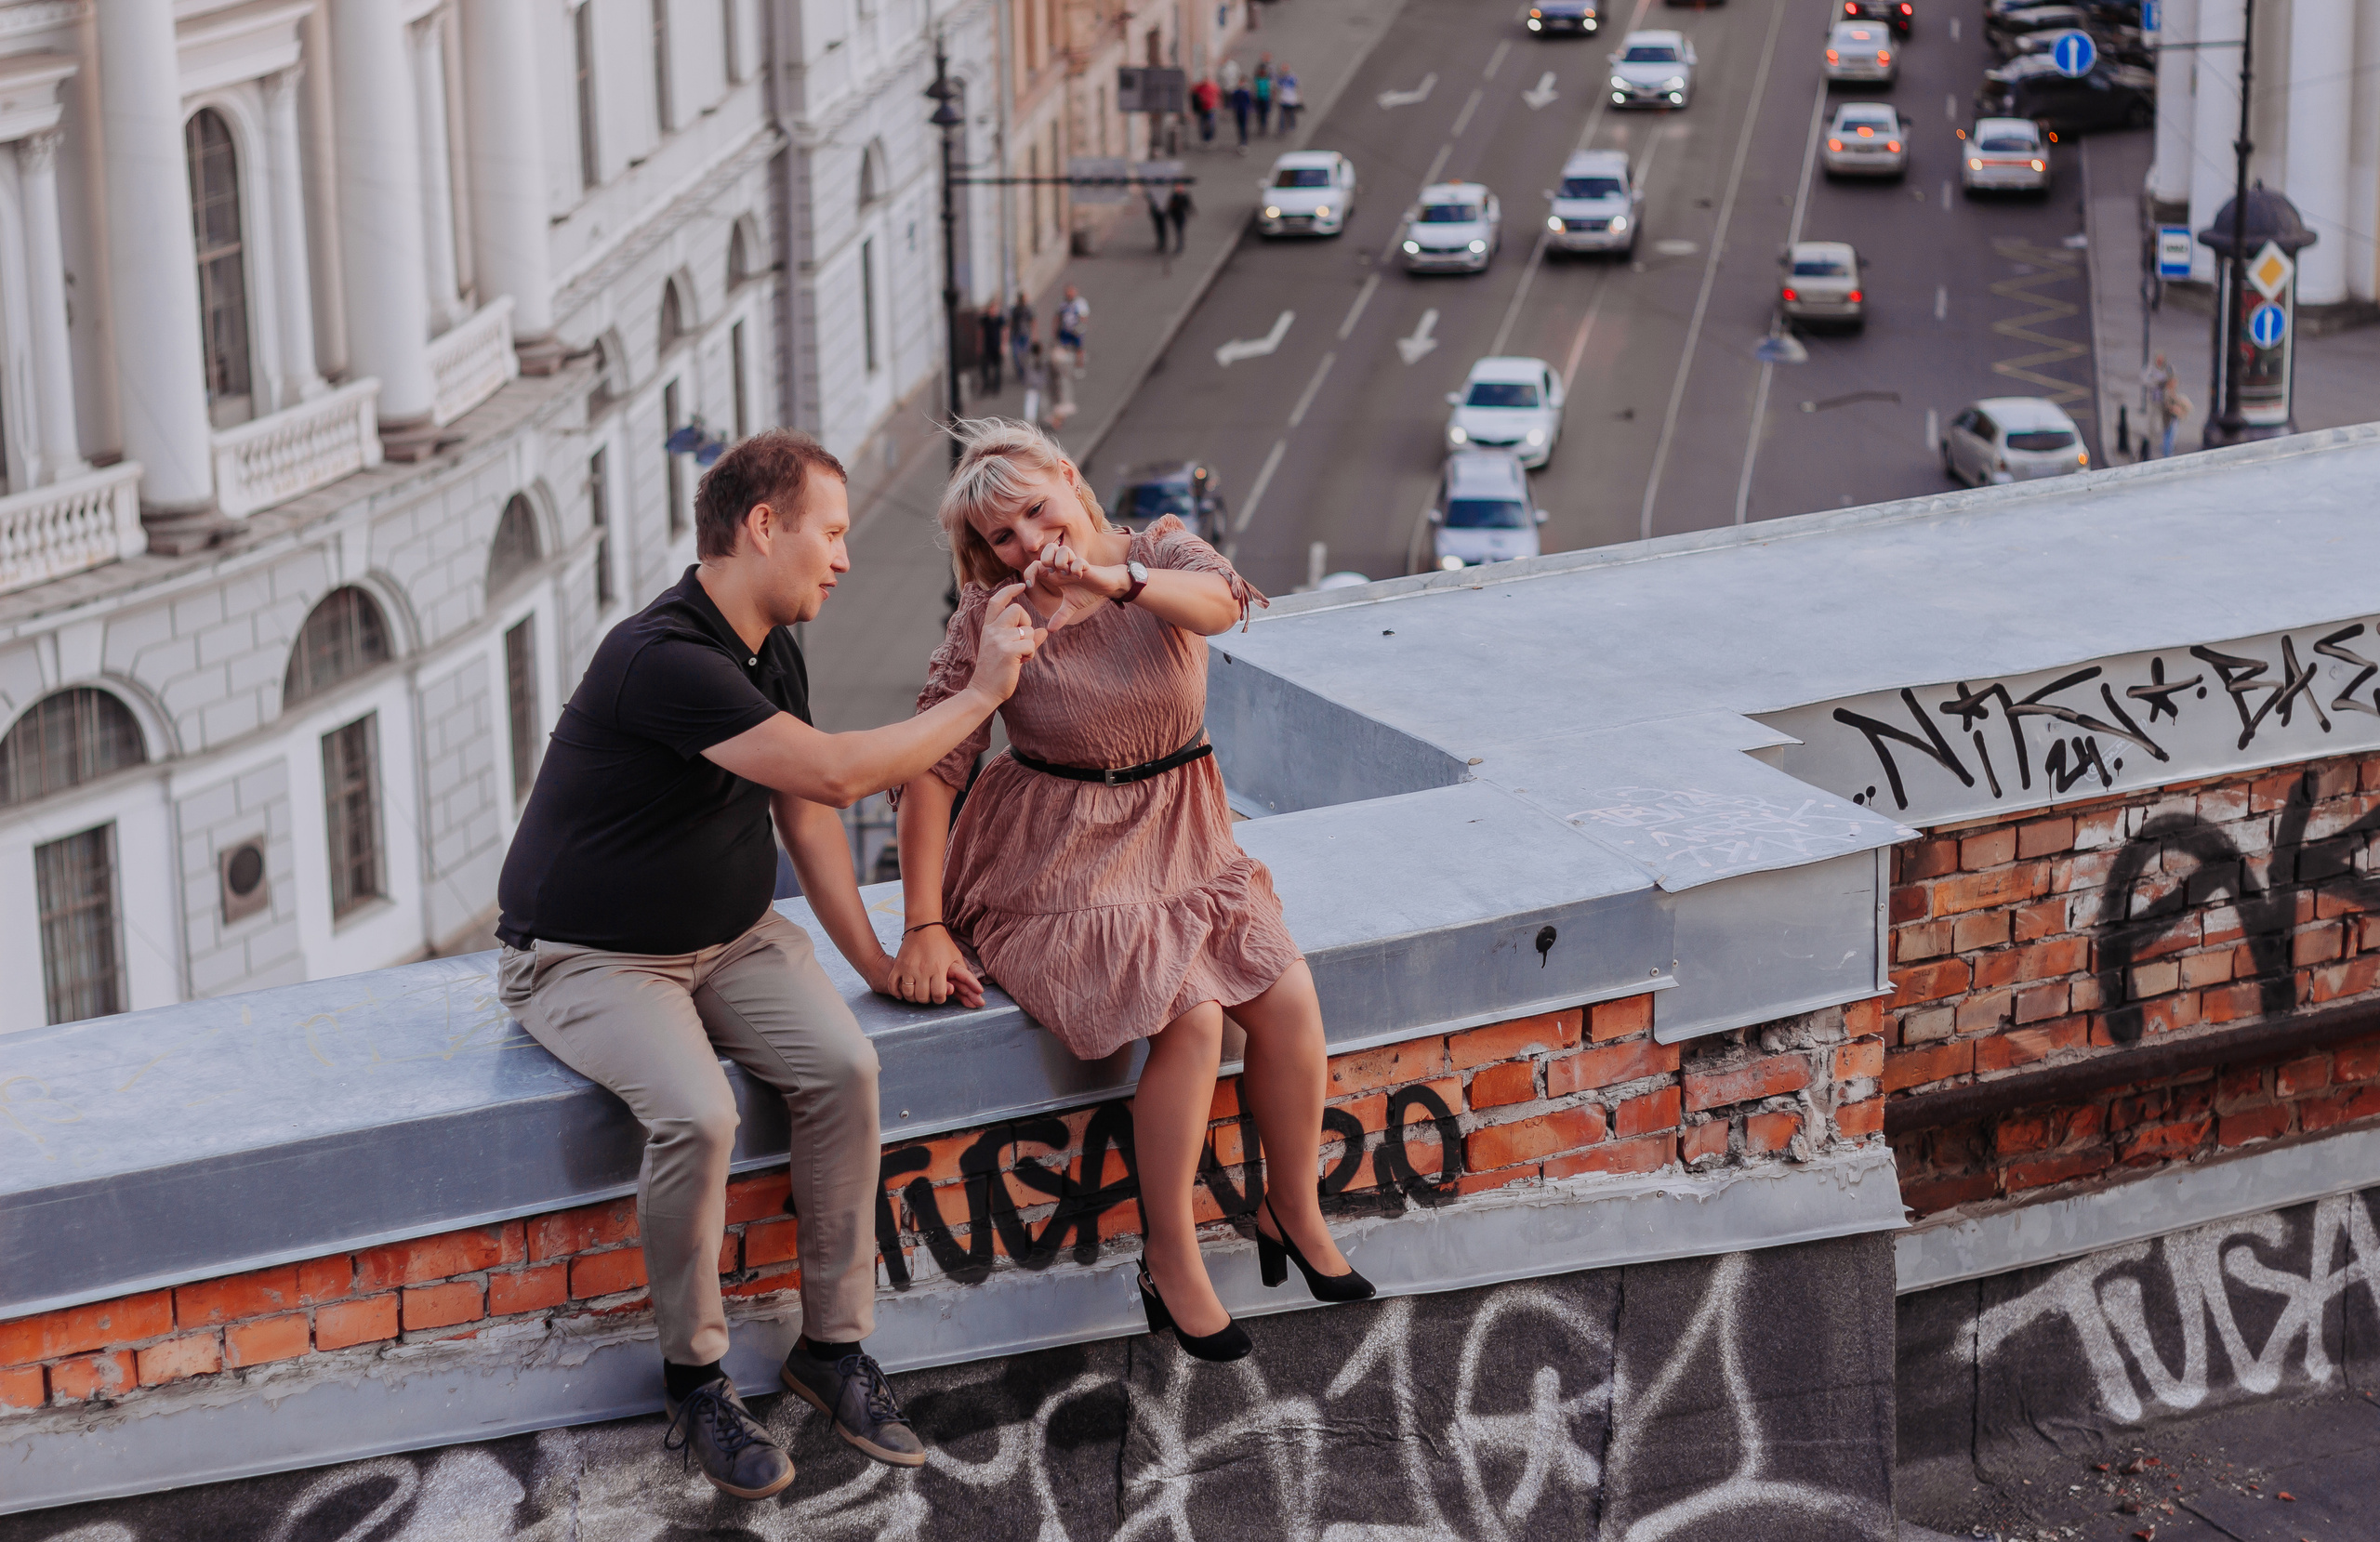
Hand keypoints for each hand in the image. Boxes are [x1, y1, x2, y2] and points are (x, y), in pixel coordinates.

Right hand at [886, 924, 983, 1007]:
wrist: (923, 926)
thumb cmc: (942, 943)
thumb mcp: (956, 957)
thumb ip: (966, 976)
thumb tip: (981, 992)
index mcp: (938, 968)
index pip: (939, 995)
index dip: (941, 998)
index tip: (941, 994)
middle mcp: (923, 970)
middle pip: (923, 997)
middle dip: (928, 999)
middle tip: (929, 994)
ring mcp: (908, 968)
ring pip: (908, 994)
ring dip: (913, 997)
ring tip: (918, 993)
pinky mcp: (898, 966)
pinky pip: (893, 986)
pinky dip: (897, 992)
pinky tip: (903, 992)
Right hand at [966, 583, 1044, 702]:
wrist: (983, 691)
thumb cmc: (996, 672)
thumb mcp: (1008, 651)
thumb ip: (1025, 639)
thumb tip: (1044, 631)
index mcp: (989, 628)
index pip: (996, 601)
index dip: (1010, 591)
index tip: (1021, 586)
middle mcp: (992, 630)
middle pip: (1017, 609)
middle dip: (1027, 622)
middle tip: (1023, 639)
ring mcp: (999, 639)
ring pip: (1027, 630)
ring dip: (1029, 644)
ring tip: (1019, 657)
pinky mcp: (1008, 651)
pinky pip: (1030, 644)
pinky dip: (1030, 654)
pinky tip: (1021, 663)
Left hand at [1019, 541, 1123, 631]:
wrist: (1106, 587)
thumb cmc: (1087, 592)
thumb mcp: (1071, 606)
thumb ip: (1060, 616)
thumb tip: (1050, 630)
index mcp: (1056, 573)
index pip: (1036, 564)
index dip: (1029, 572)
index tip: (1030, 585)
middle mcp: (1064, 566)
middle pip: (1048, 548)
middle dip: (1046, 560)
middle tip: (1051, 573)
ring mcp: (1075, 564)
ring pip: (1062, 549)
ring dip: (1060, 562)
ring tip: (1066, 574)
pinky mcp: (1087, 566)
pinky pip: (1079, 561)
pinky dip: (1076, 568)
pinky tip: (1079, 577)